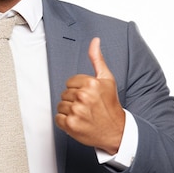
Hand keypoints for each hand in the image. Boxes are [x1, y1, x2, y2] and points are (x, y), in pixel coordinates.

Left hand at [55, 37, 124, 153]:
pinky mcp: (70, 124)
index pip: (70, 82)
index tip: (88, 96)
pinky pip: (58, 118)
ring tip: (83, 114)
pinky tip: (78, 122)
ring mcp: (76, 111)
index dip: (78, 89)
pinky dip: (65, 122)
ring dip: (69, 111)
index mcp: (91, 83)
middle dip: (73, 100)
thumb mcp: (107, 79)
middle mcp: (83, 96)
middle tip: (87, 106)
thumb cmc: (110, 105)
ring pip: (60, 106)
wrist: (116, 131)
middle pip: (65, 94)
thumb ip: (97, 59)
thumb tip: (94, 41)